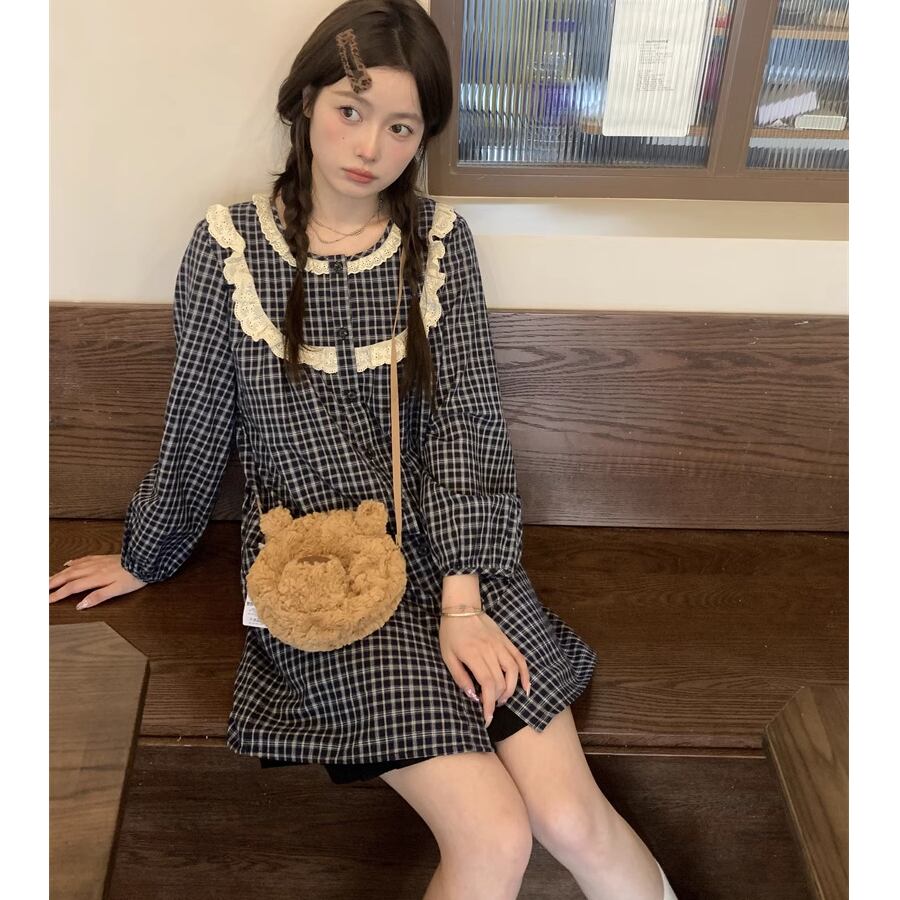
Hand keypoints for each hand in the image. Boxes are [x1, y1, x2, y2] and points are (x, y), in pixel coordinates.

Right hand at [49, 554, 146, 609]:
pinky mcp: (102, 558)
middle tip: (40, 589)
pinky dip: (73, 562)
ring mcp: (97, 562)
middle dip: (53, 583)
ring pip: (73, 568)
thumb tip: (81, 605)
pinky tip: (67, 564)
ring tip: (49, 579)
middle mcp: (93, 569)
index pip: (72, 588)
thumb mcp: (118, 590)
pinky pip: (83, 559)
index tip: (47, 600)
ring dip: (59, 574)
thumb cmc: (133, 577)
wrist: (144, 560)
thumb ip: (99, 597)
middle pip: (68, 576)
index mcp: (96, 578)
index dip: (58, 594)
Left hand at [439, 611, 530, 727]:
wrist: (462, 607)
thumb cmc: (451, 633)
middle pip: (501, 681)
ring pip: (513, 671)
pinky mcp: (506, 641)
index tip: (487, 718)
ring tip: (503, 699)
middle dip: (497, 700)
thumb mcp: (447, 656)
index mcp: (473, 654)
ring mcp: (500, 645)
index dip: (489, 704)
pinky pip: (520, 659)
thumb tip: (473, 696)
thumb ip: (460, 677)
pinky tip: (526, 688)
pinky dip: (525, 674)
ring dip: (511, 690)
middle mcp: (490, 650)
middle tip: (491, 708)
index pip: (487, 684)